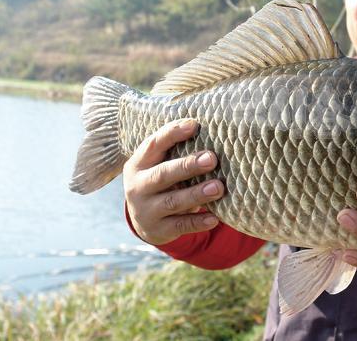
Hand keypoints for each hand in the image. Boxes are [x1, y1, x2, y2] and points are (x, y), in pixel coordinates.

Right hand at [123, 118, 224, 245]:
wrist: (144, 221)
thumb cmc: (162, 181)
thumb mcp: (159, 164)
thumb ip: (176, 150)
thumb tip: (210, 130)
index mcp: (138, 164)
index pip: (153, 145)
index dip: (172, 134)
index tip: (194, 125)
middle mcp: (138, 187)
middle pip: (162, 174)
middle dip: (187, 166)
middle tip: (212, 159)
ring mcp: (146, 210)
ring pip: (172, 201)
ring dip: (196, 194)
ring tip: (218, 187)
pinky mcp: (158, 230)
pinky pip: (180, 226)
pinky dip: (197, 222)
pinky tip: (214, 219)